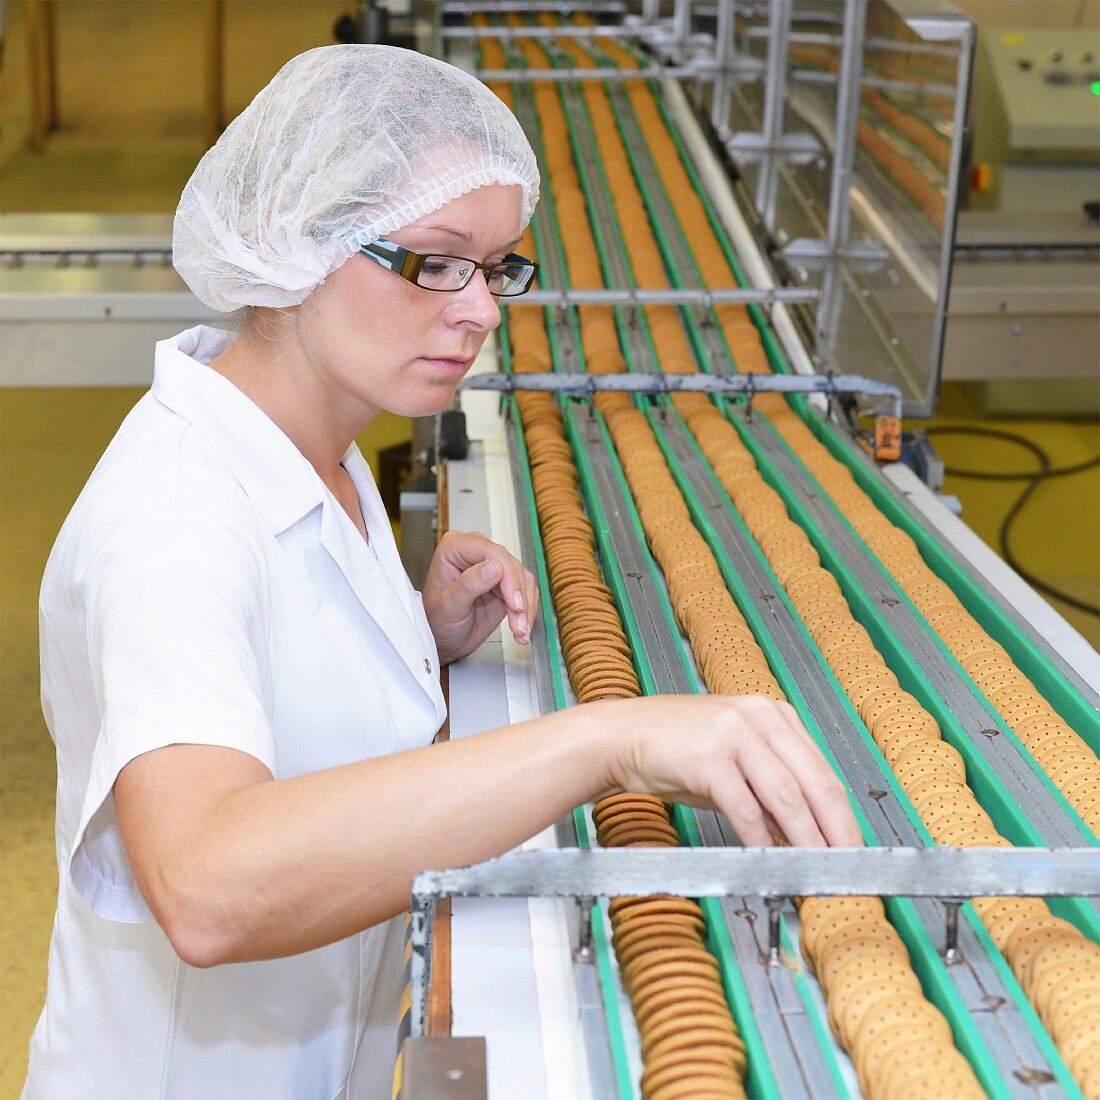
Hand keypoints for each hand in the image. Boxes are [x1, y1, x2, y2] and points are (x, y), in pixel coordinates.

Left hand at [421, 530, 538, 665]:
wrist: (443, 638)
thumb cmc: (436, 620)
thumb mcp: (449, 605)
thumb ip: (469, 584)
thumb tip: (494, 567)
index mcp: (455, 548)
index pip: (492, 553)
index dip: (508, 577)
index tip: (515, 603)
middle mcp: (476, 552)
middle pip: (511, 565)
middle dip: (518, 597)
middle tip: (519, 623)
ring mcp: (492, 566)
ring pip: (522, 578)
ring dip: (525, 607)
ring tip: (519, 630)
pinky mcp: (504, 582)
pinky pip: (525, 590)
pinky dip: (527, 610)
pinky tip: (521, 627)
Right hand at [596, 694, 861, 847]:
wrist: (622, 736)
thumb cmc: (676, 750)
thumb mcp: (734, 764)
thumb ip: (770, 792)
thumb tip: (805, 835)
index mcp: (773, 714)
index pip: (822, 770)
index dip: (842, 815)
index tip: (852, 849)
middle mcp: (760, 716)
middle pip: (814, 782)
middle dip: (836, 831)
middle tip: (849, 867)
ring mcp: (734, 732)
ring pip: (786, 796)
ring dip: (806, 840)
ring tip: (818, 870)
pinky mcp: (709, 756)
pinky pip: (745, 807)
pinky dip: (761, 839)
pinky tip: (769, 861)